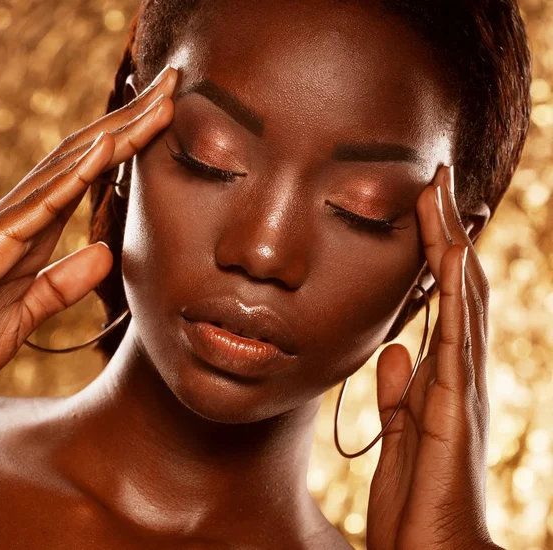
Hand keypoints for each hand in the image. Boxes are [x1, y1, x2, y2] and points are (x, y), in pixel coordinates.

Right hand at [0, 64, 177, 401]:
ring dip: (117, 133)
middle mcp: (20, 216)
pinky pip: (39, 204)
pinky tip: (106, 147)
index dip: (129, 143)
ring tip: (158, 102)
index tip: (167, 118)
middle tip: (174, 86)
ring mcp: (3, 226)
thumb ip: (61, 282)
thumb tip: (103, 253)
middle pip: (83, 155)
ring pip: (67, 166)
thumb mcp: (25, 310)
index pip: (88, 172)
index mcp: (32, 230)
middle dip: (132, 120)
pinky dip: (75, 173)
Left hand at [366, 166, 501, 549]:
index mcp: (440, 375)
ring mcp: (461, 385)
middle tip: (436, 181)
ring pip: (463, 299)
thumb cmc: (418, 496)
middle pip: (457, 286)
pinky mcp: (454, 405)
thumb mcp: (399, 432)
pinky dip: (455, 294)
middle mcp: (457, 372)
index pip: (442, 300)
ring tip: (442, 196)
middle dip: (446, 232)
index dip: (434, 253)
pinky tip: (450, 256)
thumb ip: (397, 392)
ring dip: (451, 245)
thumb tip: (392, 350)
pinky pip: (456, 336)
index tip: (423, 210)